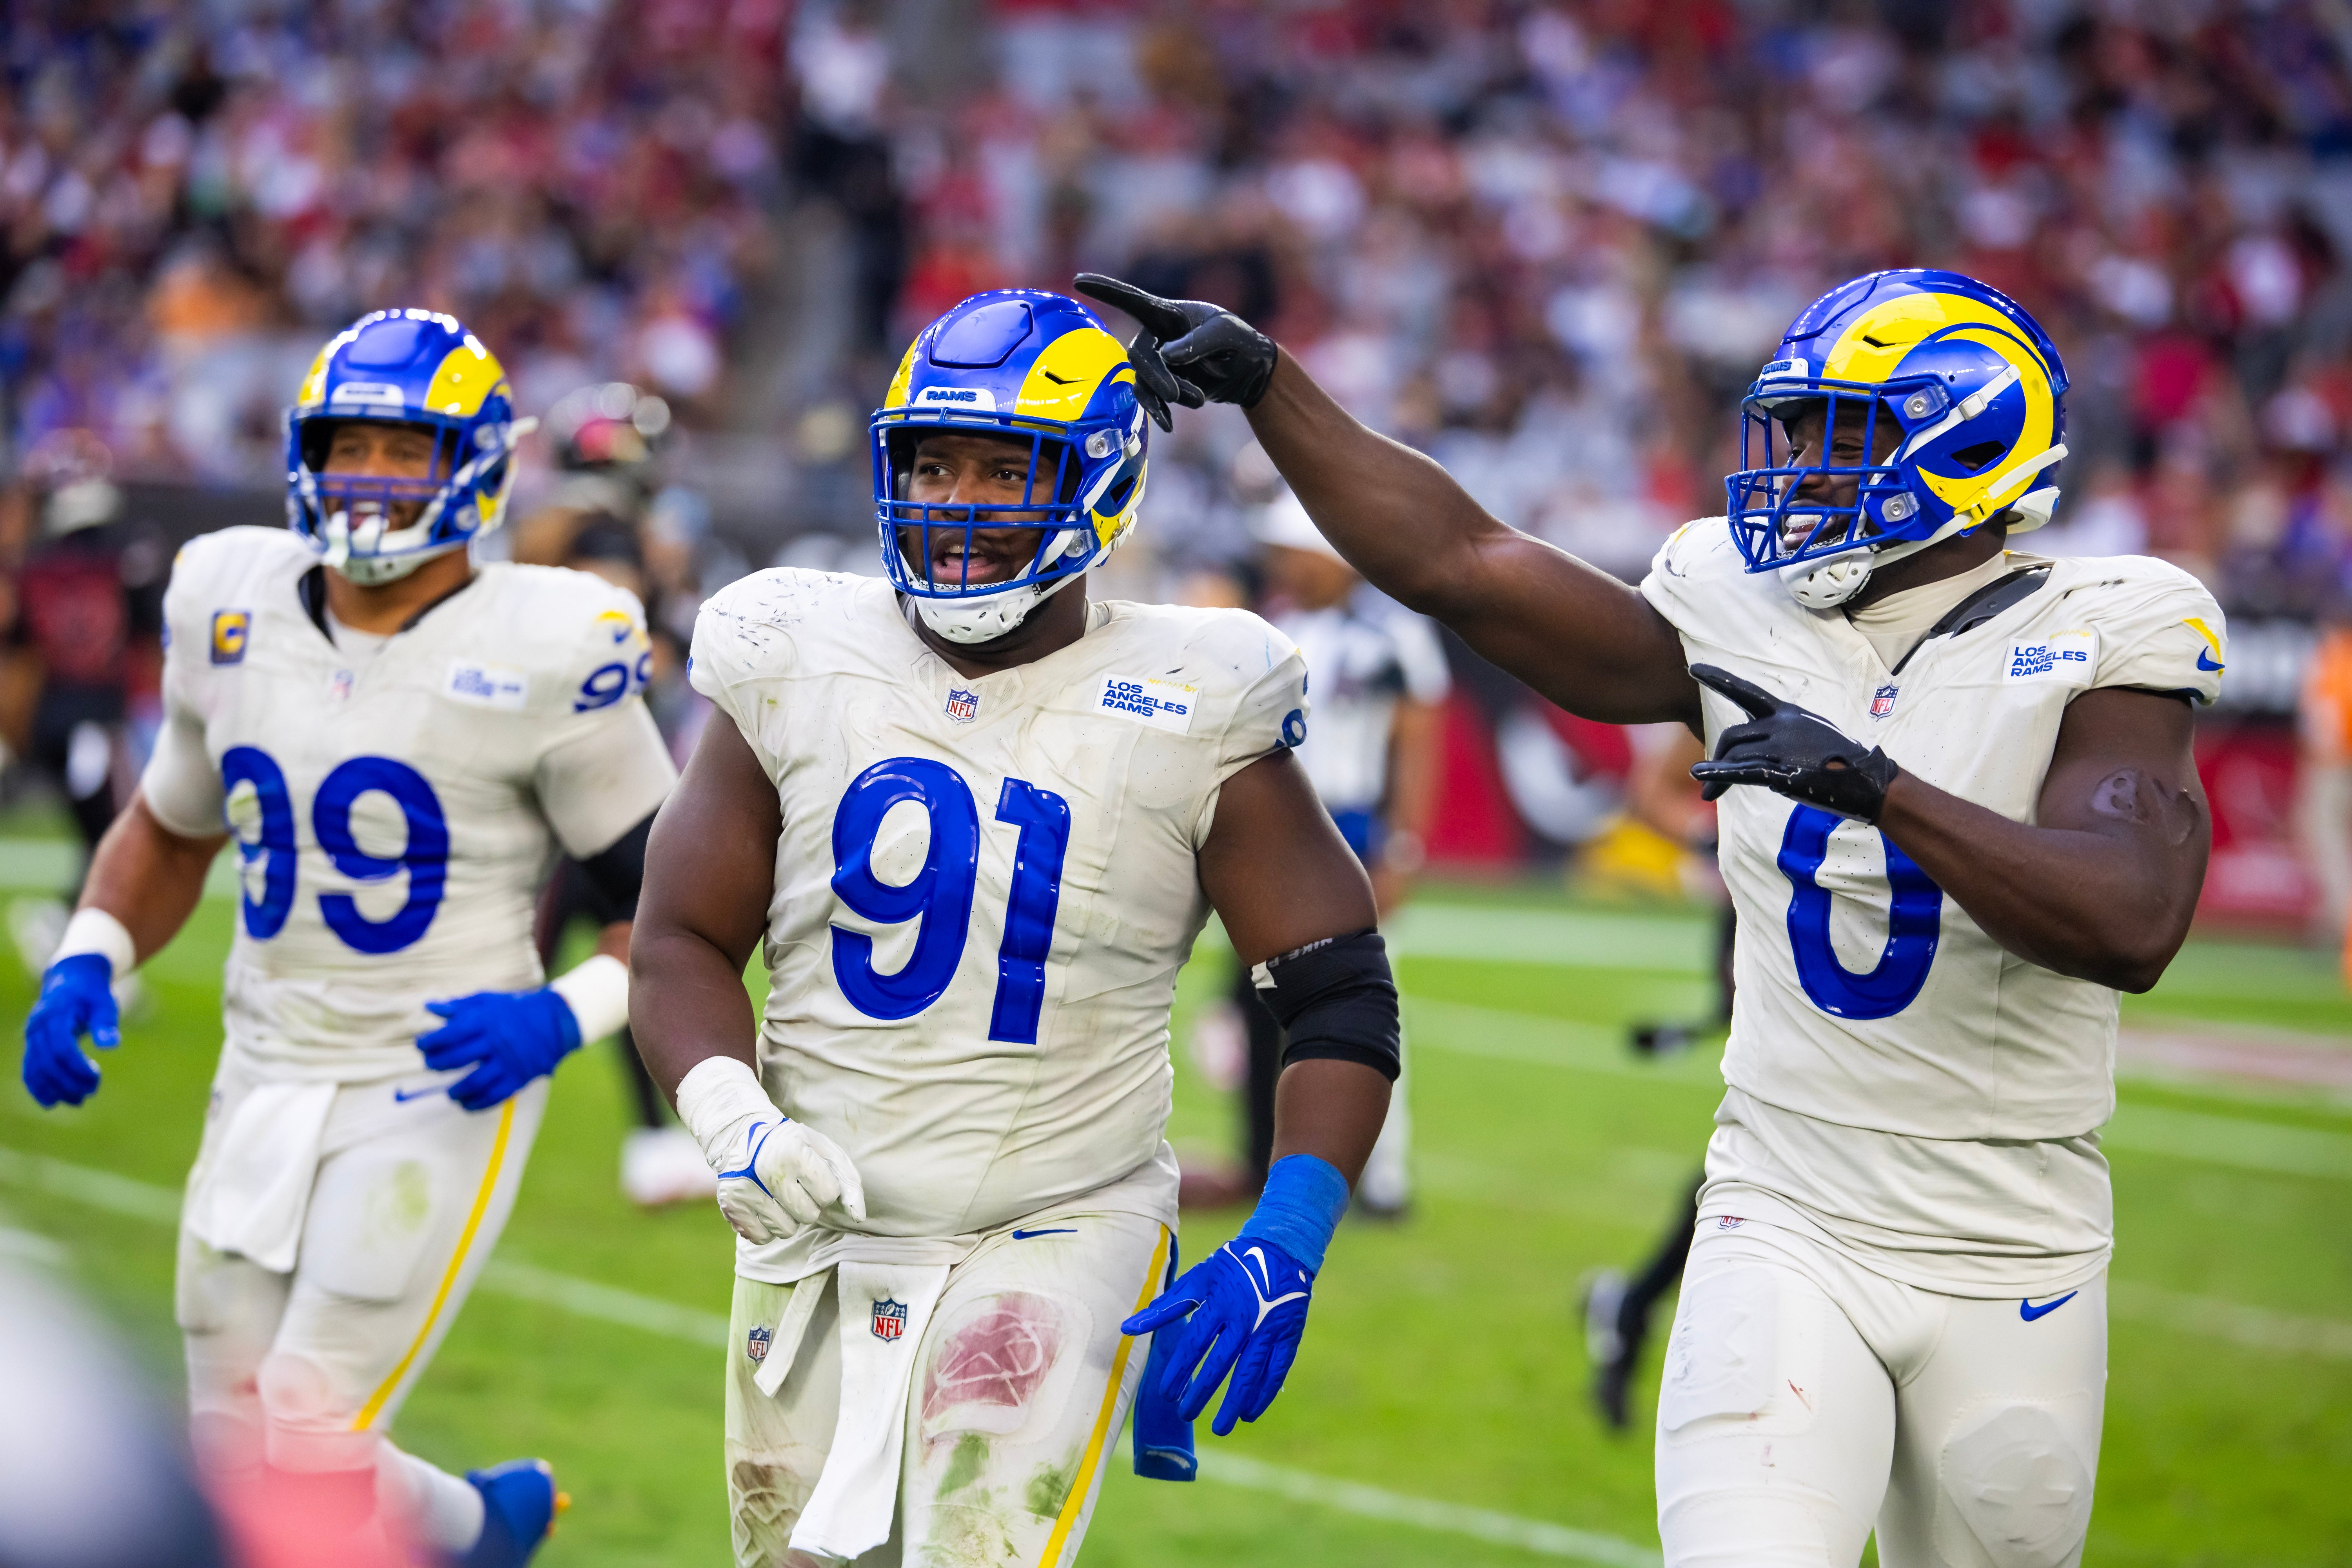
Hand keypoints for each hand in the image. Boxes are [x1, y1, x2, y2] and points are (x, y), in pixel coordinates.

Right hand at [22, 953, 118, 1106]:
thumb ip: (105, 1023)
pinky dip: (38, 1086)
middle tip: (90, 1093)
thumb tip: (111, 1045)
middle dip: (68, 1082)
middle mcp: (38, 1026)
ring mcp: (32, 1036)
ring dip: (53, 1089)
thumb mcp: (104, 1003)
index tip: (96, 1080)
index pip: (63, 1048)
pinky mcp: (32, 1044)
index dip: (77, 1067)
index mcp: (56, 1014)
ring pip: (35, 1068)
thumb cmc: (92, 993)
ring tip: (77, 1101)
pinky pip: (30, 1068)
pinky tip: (51, 1102)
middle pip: (48, 1061)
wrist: (71, 980)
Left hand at [418, 989, 582, 1110]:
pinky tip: (467, 1104)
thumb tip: (429, 1006)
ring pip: (473, 1082)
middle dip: (437, 1064)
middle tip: (432, 1066)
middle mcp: (493, 1042)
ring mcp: (506, 1062)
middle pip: (456, 1059)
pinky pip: (493, 1096)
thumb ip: (459, 1006)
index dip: (429, 1043)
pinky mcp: (518, 1078)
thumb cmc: (516, 1009)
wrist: (554, 1021)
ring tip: (451, 1093)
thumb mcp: (488, 1001)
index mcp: (484, 1021)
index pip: (448, 1035)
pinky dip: (477, 1104)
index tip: (421, 1045)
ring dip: (456, 1091)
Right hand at [713, 1116, 867, 1241]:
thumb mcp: (825, 1152)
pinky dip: (768, 1226)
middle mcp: (767, 1171)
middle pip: (808, 1215)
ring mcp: (746, 1190)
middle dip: (808, 1204)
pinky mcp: (731, 1207)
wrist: (742, 1137)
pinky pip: (763, 1237)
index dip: (826, 1188)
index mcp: (794, 1151)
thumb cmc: (793, 1147)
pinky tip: (764, 1205)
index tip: (814, 1176)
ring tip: (779, 1195)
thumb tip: (858, 1217)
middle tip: (796, 1187)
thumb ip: (849, 1182)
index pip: (828, 1194)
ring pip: (786, 1230)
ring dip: (788, 1217)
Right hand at [1072, 275, 1277, 426]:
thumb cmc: (1239, 341)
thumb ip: (1198, 342)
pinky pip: (1150, 398)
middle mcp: (1156, 335)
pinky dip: (1159, 411)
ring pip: (1143, 380)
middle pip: (1138, 355)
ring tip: (1199, 400)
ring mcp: (1157, 361)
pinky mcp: (1162, 383)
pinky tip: (1170, 425)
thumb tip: (1167, 355)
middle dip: (1155, 376)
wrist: (1248, 370)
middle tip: (1176, 395)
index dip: (1106, 290)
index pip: (1132, 300)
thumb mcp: (1226, 335)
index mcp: (1168, 313)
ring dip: (1165, 395)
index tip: (1078, 279)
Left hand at [1122, 1237, 1313, 1436]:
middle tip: (1186, 1414)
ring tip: (1220, 1427)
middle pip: (1220, 1364)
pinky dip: (1263, 1394)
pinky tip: (1249, 1413)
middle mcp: (1244, 1317)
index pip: (1194, 1344)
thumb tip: (1127, 1328)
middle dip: (1202, 1392)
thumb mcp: (1197, 1281)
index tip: (1167, 1394)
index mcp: (1218, 1302)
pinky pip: (1276, 1371)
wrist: (1280, 1250)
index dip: (1180, 1372)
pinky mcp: (1288, 1336)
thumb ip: (1164, 1308)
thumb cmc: (1230, 1267)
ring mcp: (1268, 1328)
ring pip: (1249, 1373)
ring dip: (1234, 1403)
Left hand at [1688, 664, 1900, 821]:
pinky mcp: (1784, 772)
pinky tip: (1701, 777)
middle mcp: (1782, 725)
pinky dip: (1719, 774)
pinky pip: (1744, 772)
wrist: (1868, 781)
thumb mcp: (1808, 735)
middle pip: (1733, 736)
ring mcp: (1783, 748)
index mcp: (1787, 713)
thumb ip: (1777, 735)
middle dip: (1718, 756)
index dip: (1719, 679)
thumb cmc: (1837, 760)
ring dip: (1716, 776)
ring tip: (1708, 793)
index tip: (1694, 668)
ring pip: (1735, 757)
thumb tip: (1748, 750)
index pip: (1746, 692)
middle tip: (1707, 777)